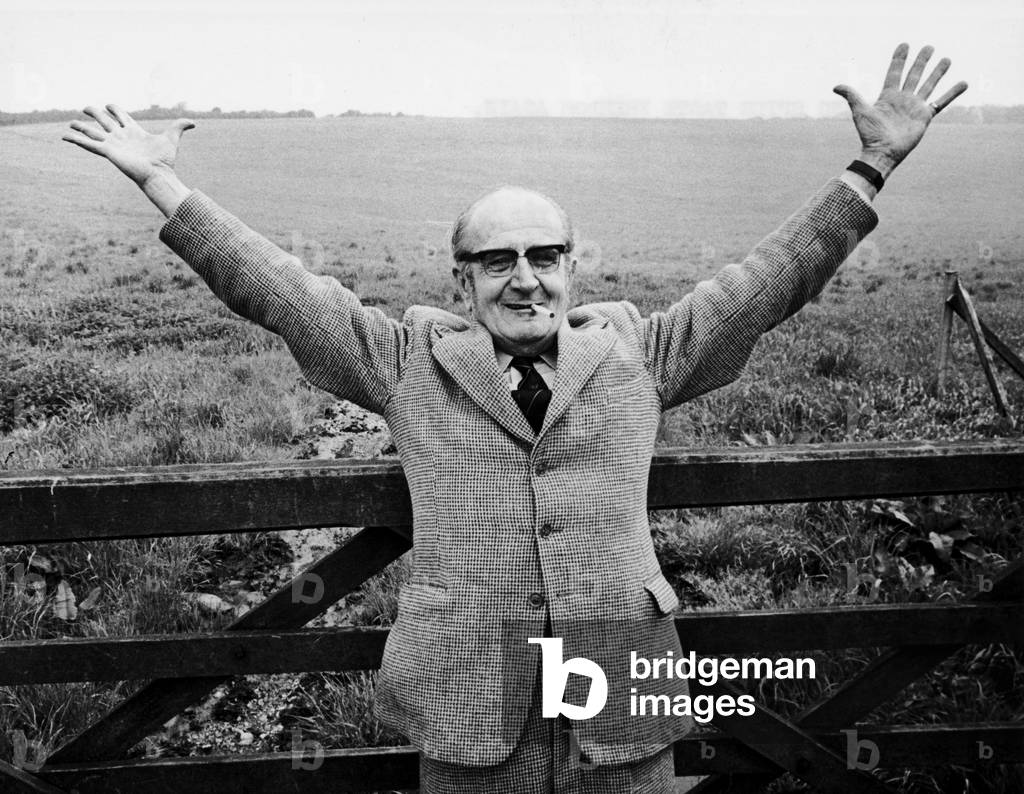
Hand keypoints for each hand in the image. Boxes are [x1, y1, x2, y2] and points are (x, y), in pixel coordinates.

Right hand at [62, 104, 193, 188]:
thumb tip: (194, 122)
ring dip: (81, 127)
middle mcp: (121, 136)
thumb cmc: (165, 160)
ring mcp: (113, 143)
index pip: (121, 116)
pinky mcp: (107, 151)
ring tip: (70, 123)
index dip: (115, 109)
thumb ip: (180, 126)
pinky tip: (63, 136)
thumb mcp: (172, 138)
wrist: (158, 174)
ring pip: (93, 131)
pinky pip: (88, 144)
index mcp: (134, 131)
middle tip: (86, 107)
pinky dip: (75, 140)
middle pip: (104, 120)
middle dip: (95, 113)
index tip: (110, 105)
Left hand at [833, 43, 966, 177]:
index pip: (895, 72)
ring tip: (946, 59)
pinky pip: (941, 102)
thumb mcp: (860, 111)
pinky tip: (963, 83)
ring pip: (929, 85)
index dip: (899, 59)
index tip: (905, 45)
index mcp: (888, 95)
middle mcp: (903, 99)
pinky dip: (952, 93)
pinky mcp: (925, 116)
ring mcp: (915, 107)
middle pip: (914, 75)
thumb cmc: (870, 134)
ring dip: (938, 72)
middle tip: (928, 47)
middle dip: (921, 61)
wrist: (882, 152)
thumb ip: (852, 96)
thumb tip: (836, 86)